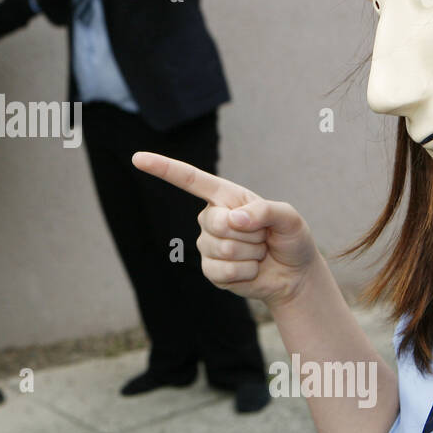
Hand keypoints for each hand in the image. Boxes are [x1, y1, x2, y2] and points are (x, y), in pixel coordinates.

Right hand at [131, 152, 317, 307]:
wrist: (294, 274)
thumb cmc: (290, 238)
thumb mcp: (289, 217)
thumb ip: (265, 211)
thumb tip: (234, 220)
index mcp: (225, 197)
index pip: (190, 180)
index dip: (164, 168)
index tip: (138, 159)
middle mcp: (211, 218)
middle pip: (216, 222)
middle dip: (250, 233)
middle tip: (263, 238)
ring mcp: (207, 245)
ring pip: (222, 249)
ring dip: (251, 254)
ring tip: (258, 253)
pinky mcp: (210, 270)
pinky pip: (222, 271)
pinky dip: (245, 273)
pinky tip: (251, 270)